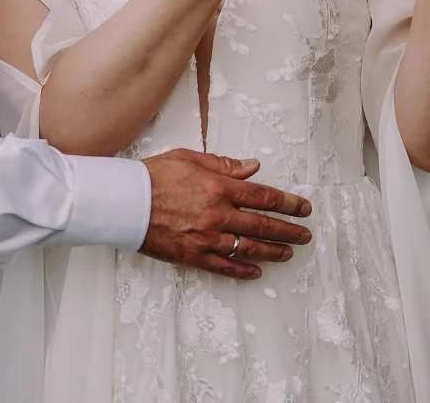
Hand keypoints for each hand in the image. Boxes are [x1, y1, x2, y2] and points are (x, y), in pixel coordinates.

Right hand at [139, 149, 312, 279]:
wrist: (124, 202)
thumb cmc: (154, 176)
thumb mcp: (190, 158)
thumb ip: (224, 164)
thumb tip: (253, 167)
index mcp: (219, 188)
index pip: (264, 197)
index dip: (288, 203)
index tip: (303, 207)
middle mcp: (218, 215)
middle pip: (263, 225)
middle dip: (289, 230)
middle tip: (305, 234)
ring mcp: (207, 239)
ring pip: (249, 248)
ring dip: (273, 251)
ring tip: (288, 252)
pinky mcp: (193, 256)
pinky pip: (225, 267)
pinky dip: (243, 270)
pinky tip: (257, 271)